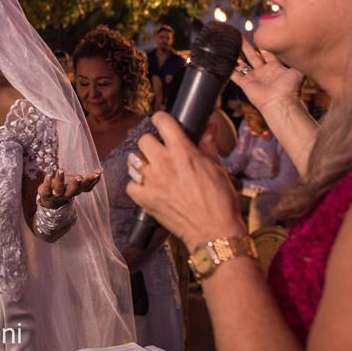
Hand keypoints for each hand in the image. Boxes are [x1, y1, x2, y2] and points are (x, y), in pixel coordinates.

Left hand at [38, 168, 101, 207]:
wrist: (50, 198)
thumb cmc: (66, 187)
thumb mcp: (78, 183)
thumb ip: (89, 179)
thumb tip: (101, 170)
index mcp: (77, 191)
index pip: (86, 187)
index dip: (92, 180)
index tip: (97, 172)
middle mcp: (67, 194)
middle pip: (73, 191)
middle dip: (76, 184)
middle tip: (79, 177)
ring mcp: (56, 194)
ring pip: (58, 189)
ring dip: (60, 179)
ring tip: (61, 169)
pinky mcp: (46, 193)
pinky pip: (46, 189)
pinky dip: (47, 182)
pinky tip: (48, 175)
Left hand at [126, 115, 245, 247]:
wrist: (214, 231)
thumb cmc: (220, 201)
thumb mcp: (218, 168)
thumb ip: (207, 146)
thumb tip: (209, 127)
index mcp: (183, 152)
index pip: (162, 122)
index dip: (161, 119)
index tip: (162, 122)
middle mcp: (164, 164)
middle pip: (144, 140)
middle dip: (152, 143)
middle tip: (161, 152)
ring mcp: (152, 182)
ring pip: (134, 161)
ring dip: (143, 163)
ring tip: (153, 169)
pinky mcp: (145, 199)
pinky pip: (131, 185)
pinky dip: (137, 185)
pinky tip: (148, 187)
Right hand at [232, 39, 304, 114]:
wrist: (280, 102)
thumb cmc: (290, 88)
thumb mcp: (298, 71)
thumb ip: (297, 60)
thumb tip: (302, 46)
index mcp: (275, 67)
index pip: (268, 52)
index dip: (264, 44)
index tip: (259, 33)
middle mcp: (264, 71)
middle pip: (253, 55)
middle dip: (246, 46)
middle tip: (240, 35)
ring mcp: (254, 77)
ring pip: (242, 63)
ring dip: (236, 55)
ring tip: (229, 44)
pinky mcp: (245, 84)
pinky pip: (234, 75)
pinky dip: (228, 69)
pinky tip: (221, 61)